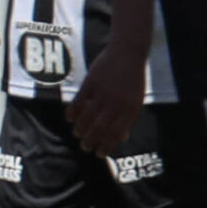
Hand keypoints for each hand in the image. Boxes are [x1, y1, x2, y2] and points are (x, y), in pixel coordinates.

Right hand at [68, 36, 147, 154]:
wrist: (128, 53)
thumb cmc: (133, 79)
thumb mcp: (136, 100)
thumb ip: (128, 118)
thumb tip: (122, 137)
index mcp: (130, 109)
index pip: (116, 133)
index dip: (106, 145)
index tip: (99, 154)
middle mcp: (116, 103)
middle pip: (100, 127)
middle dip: (91, 140)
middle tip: (84, 147)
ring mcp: (102, 93)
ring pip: (87, 117)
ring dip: (80, 129)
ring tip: (77, 134)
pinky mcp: (91, 83)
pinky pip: (78, 102)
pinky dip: (72, 112)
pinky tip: (69, 119)